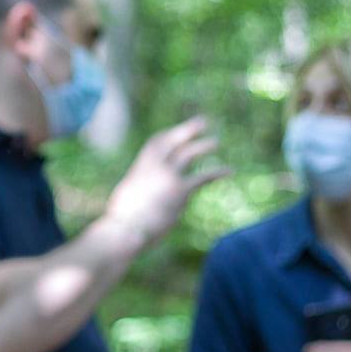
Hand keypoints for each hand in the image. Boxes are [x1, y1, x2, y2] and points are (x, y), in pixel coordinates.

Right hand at [101, 117, 226, 248]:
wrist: (125, 229)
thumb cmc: (121, 220)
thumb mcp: (127, 196)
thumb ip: (138, 188)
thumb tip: (142, 193)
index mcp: (140, 167)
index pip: (155, 143)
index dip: (169, 134)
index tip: (178, 131)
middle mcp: (153, 167)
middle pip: (173, 141)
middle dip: (187, 129)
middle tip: (203, 121)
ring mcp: (166, 177)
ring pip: (188, 153)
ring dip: (203, 146)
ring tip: (216, 142)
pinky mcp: (179, 191)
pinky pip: (202, 177)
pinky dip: (217, 172)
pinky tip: (229, 170)